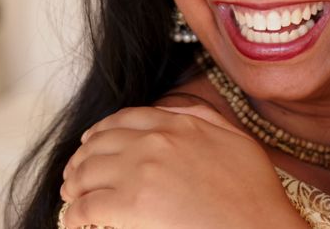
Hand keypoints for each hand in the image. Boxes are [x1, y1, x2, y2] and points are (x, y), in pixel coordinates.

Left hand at [60, 105, 307, 228]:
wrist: (258, 225)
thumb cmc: (253, 190)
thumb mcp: (235, 137)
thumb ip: (201, 116)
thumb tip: (171, 111)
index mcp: (178, 124)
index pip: (123, 119)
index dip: (100, 131)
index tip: (92, 142)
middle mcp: (154, 142)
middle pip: (98, 144)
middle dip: (81, 159)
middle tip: (74, 173)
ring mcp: (140, 172)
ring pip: (86, 172)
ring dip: (73, 184)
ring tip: (70, 196)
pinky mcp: (131, 205)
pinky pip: (87, 206)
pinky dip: (74, 214)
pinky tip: (74, 220)